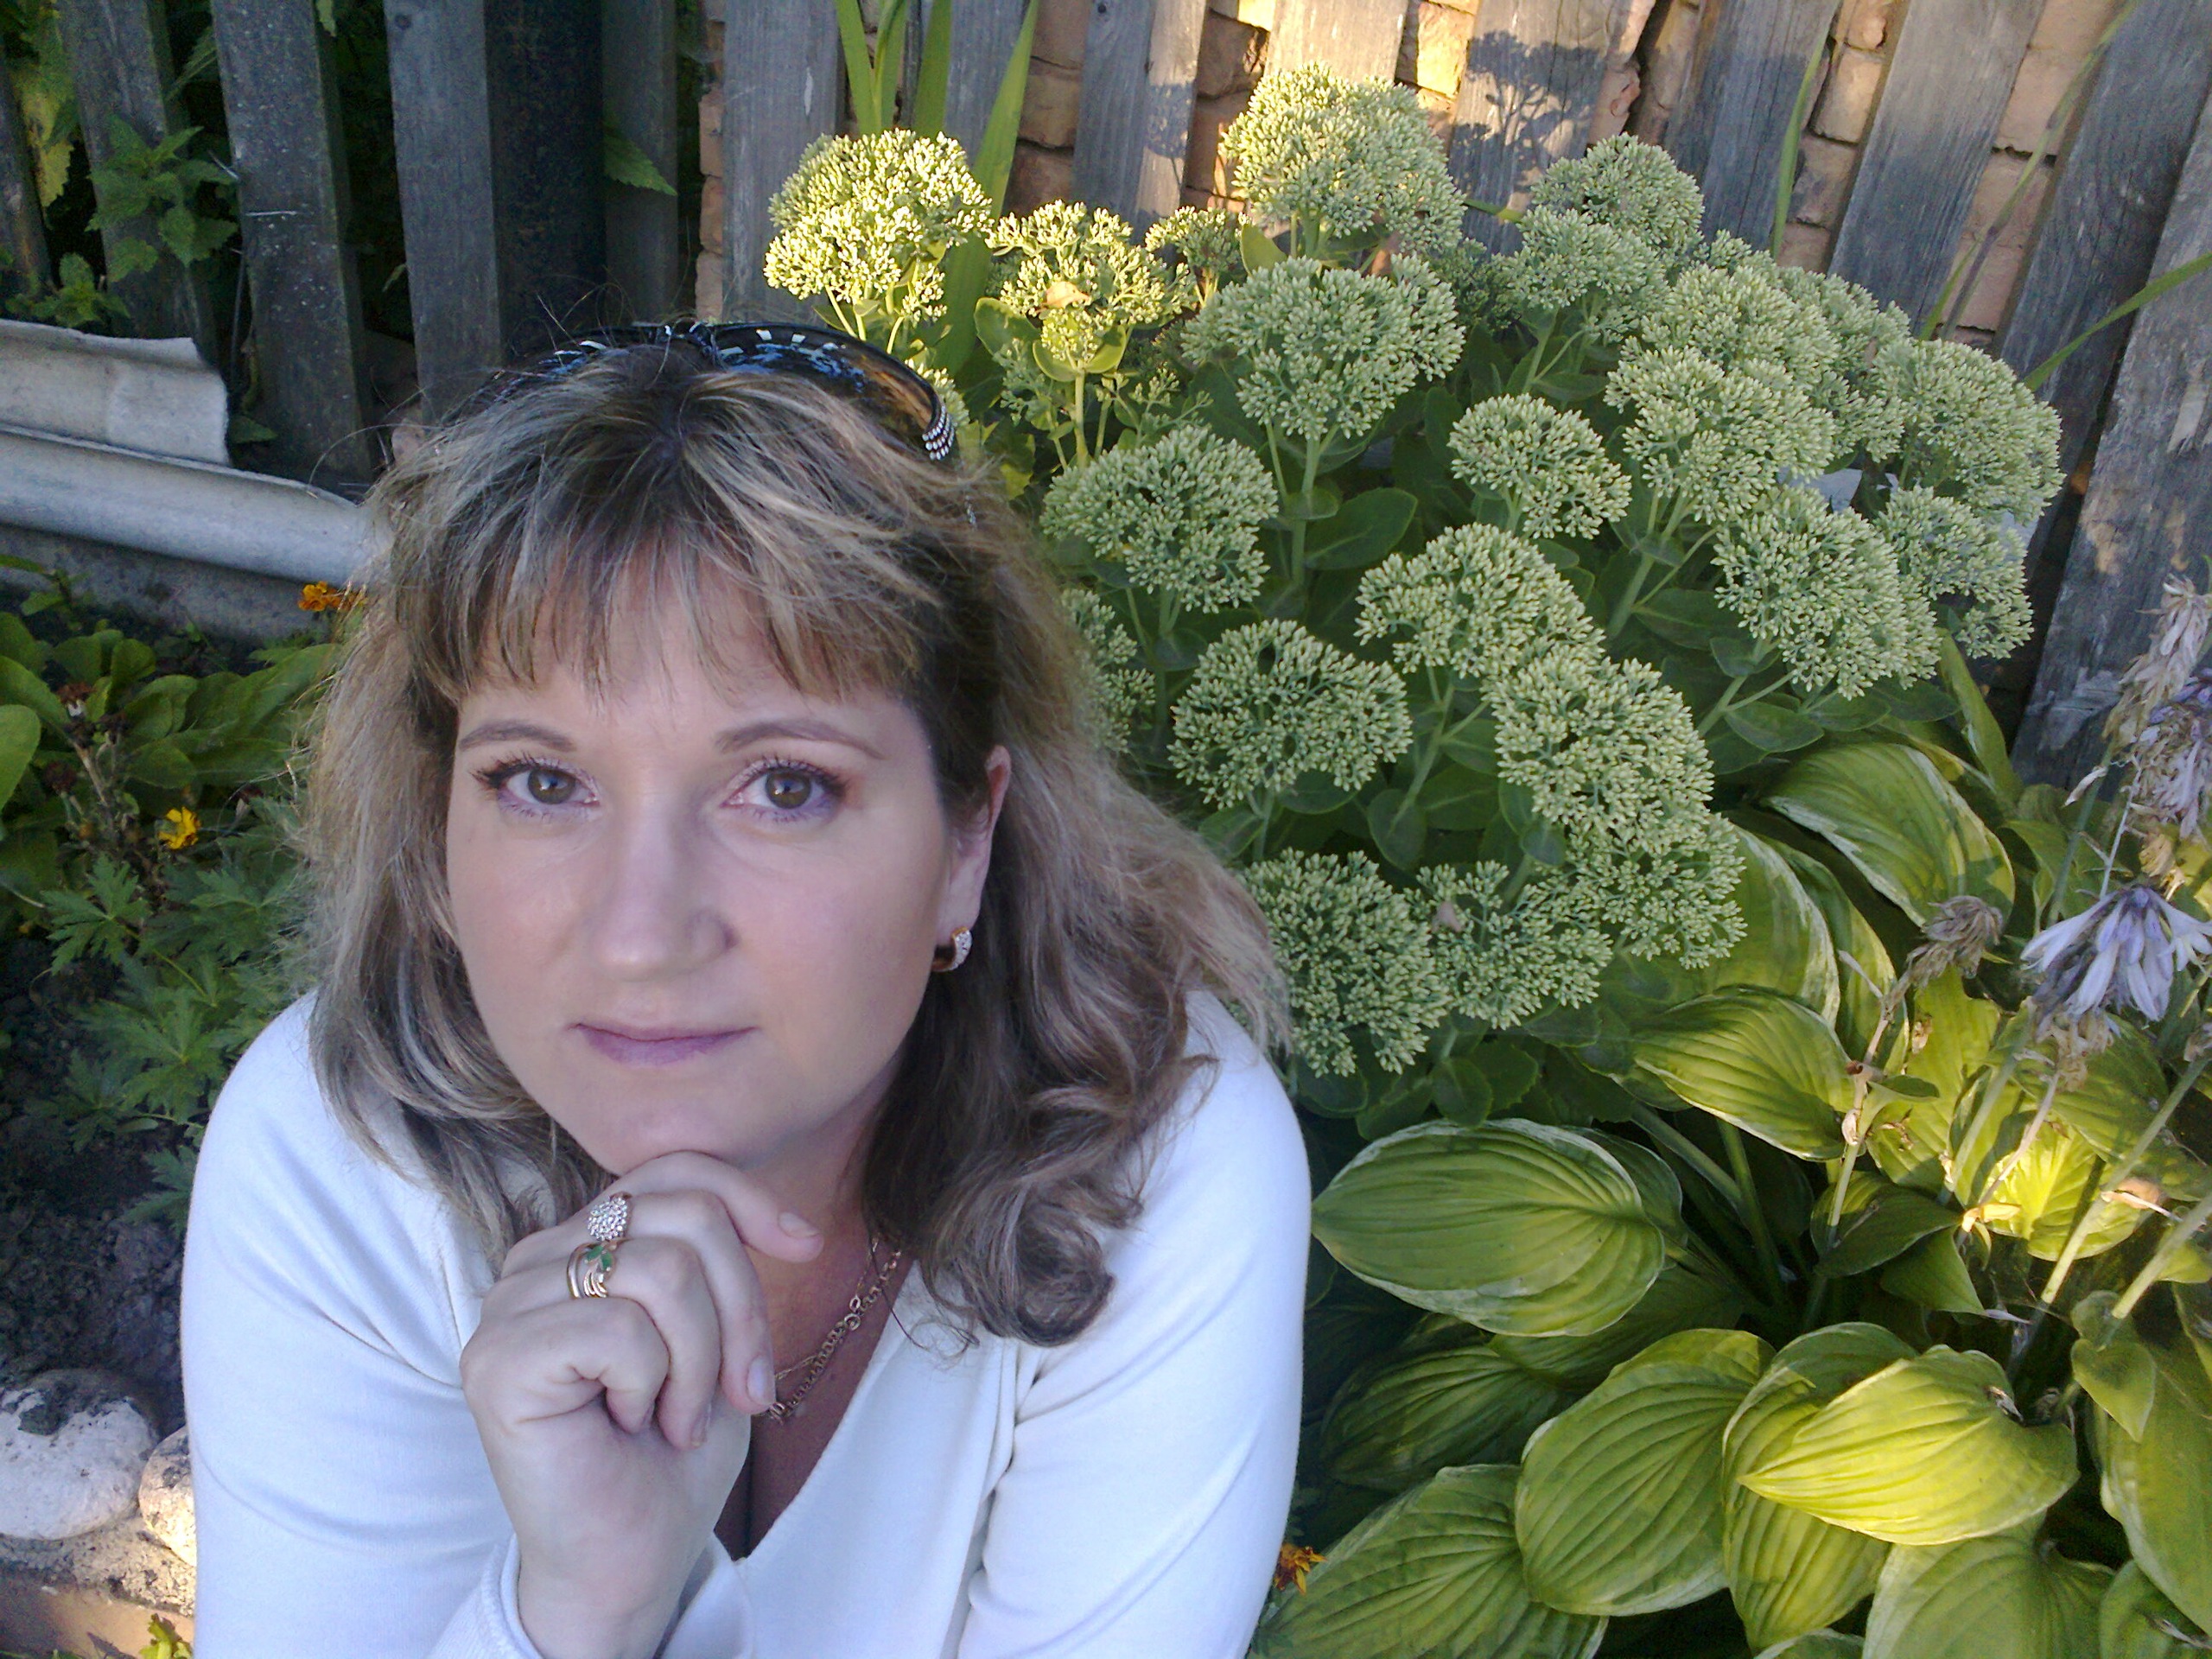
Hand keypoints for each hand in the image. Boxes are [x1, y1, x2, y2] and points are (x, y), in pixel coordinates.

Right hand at [459, 1152, 821, 1658]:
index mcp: (580, 1243)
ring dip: (702, 1361)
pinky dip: (655, 1384)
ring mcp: (508, 1306)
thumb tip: (786, 1224)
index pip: (671, 1171)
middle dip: (743, 1307)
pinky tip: (632, 1425)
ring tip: (679, 1416)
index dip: (749, 1199)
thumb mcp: (716, 1337)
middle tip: (741, 1391)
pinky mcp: (498, 1358)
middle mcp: (534, 1260)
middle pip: (684, 1215)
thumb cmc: (671, 1453)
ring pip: (662, 1270)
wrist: (630, 1560)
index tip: (805, 1248)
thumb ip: (717, 1263)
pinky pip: (621, 1329)